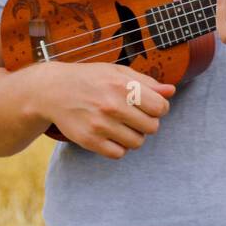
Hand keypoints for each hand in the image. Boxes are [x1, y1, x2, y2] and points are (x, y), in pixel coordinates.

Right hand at [38, 62, 175, 159]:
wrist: (54, 90)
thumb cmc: (91, 79)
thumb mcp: (118, 72)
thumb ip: (146, 82)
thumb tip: (171, 91)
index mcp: (123, 86)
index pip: (160, 107)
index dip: (158, 107)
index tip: (148, 105)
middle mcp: (112, 106)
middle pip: (152, 127)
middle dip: (146, 122)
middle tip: (133, 115)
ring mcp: (100, 125)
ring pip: (137, 143)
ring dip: (133, 135)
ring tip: (120, 123)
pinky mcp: (89, 141)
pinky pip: (119, 153)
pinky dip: (118, 146)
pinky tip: (110, 133)